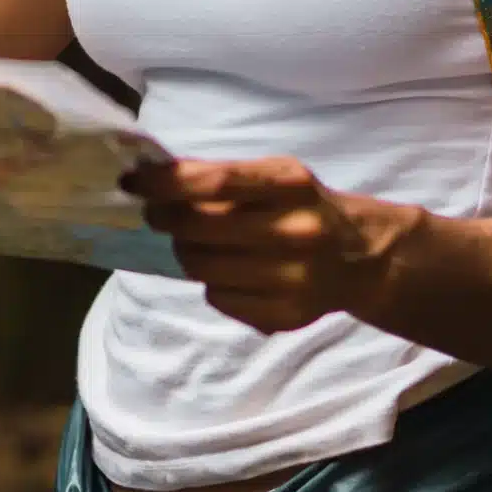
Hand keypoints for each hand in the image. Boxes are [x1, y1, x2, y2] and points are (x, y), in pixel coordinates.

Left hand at [126, 157, 425, 333]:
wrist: (360, 256)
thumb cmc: (301, 206)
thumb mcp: (274, 176)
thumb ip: (221, 177)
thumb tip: (152, 178)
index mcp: (289, 184)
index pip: (212, 183)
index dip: (164, 183)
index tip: (132, 181)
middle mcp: (295, 231)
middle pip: (199, 230)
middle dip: (164, 219)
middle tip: (156, 214)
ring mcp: (291, 279)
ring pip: (202, 268)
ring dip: (184, 252)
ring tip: (193, 243)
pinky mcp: (285, 315)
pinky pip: (219, 298)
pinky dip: (212, 283)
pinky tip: (228, 271)